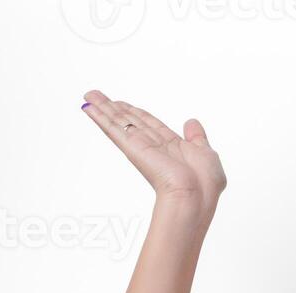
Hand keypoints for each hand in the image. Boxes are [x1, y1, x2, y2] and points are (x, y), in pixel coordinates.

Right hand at [81, 90, 227, 214]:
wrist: (195, 194)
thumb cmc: (204, 182)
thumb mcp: (206, 153)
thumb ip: (198, 137)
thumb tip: (191, 122)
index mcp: (171, 147)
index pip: (149, 124)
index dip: (135, 112)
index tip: (122, 104)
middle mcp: (154, 146)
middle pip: (129, 120)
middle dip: (114, 107)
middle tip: (97, 96)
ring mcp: (141, 147)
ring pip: (119, 122)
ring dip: (102, 108)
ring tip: (89, 95)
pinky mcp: (132, 148)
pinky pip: (114, 129)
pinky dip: (100, 117)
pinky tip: (89, 108)